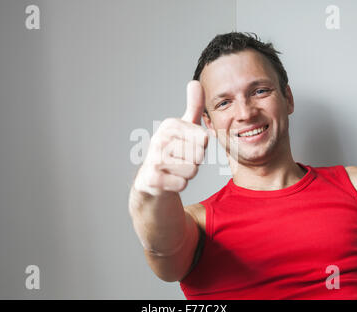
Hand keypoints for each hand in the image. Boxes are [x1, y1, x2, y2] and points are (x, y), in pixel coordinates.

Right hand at [134, 80, 212, 195]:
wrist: (152, 180)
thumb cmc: (173, 151)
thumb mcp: (184, 127)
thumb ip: (193, 106)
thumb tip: (195, 81)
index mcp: (170, 125)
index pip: (204, 139)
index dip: (200, 148)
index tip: (187, 147)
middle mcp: (159, 139)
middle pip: (199, 155)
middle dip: (194, 163)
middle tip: (181, 161)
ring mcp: (154, 158)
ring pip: (191, 171)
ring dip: (187, 175)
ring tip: (175, 170)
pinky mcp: (152, 178)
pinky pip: (182, 184)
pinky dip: (178, 185)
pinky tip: (168, 181)